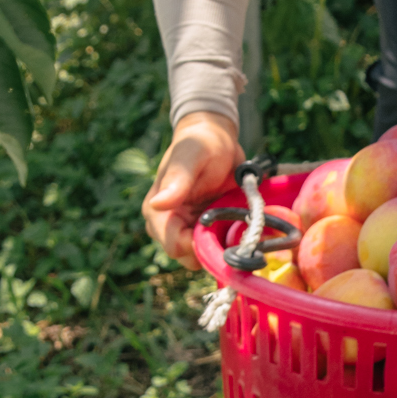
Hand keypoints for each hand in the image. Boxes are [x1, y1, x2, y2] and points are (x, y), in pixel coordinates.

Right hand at [143, 113, 243, 266]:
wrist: (216, 139)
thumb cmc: (200, 143)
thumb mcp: (191, 157)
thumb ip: (177, 180)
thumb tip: (157, 203)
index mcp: (157, 212)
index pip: (174, 246)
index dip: (199, 245)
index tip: (222, 230)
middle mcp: (167, 226)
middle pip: (189, 258)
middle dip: (214, 248)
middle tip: (235, 224)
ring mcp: (186, 230)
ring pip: (204, 257)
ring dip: (223, 245)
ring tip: (237, 219)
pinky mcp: (203, 230)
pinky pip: (216, 248)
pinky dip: (229, 241)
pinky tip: (239, 222)